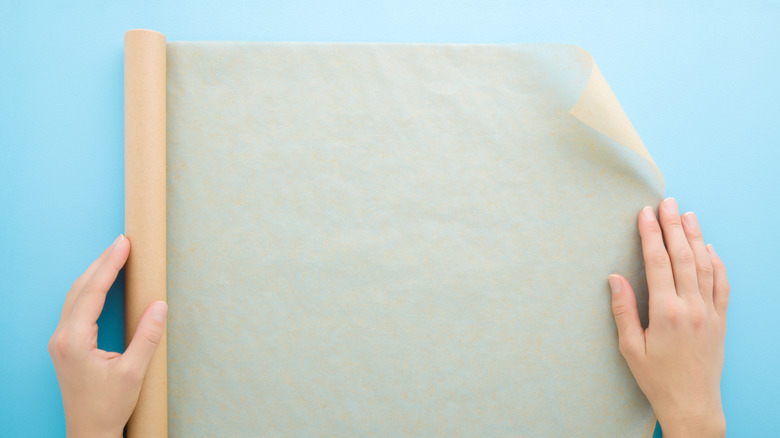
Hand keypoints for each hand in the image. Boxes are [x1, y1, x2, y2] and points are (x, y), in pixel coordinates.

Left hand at [48, 234, 166, 437]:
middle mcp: (62, 337)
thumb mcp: (133, 372)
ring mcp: (61, 340)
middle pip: (80, 288)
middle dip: (101, 263)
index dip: (109, 266)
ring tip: (115, 255)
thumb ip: (147, 337)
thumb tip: (160, 305)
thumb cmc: (108, 406)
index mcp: (74, 340)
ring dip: (94, 273)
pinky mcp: (66, 344)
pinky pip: (75, 306)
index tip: (124, 245)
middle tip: (122, 242)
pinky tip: (102, 281)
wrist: (89, 431)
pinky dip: (90, 288)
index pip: (92, 293)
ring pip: (75, 296)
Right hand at [609, 198, 728, 437]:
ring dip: (696, 237)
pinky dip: (716, 263)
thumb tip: (615, 279)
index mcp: (666, 312)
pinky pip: (722, 285)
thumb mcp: (630, 348)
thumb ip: (623, 311)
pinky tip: (710, 249)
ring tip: (688, 215)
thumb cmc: (657, 379)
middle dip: (673, 226)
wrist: (693, 404)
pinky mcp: (720, 320)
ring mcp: (710, 312)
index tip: (645, 214)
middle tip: (667, 203)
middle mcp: (692, 307)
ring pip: (704, 265)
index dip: (651, 234)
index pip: (658, 262)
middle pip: (683, 256)